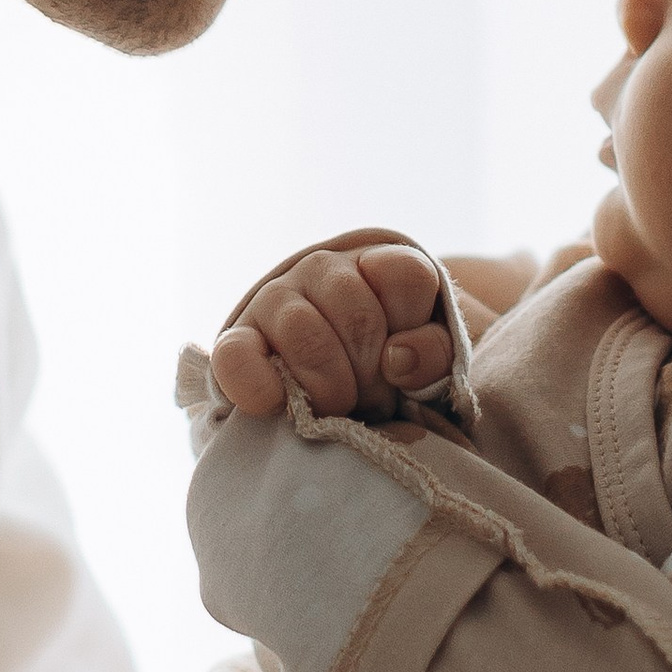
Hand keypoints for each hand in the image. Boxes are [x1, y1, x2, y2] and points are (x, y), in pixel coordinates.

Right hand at [213, 246, 453, 419]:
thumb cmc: (391, 371)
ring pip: (302, 330)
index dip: (414, 328)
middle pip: (357, 316)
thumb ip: (436, 352)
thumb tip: (397, 359)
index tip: (409, 361)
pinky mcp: (236, 342)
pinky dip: (257, 384)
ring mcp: (274, 301)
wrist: (336, 392)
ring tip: (337, 407)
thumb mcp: (433, 358)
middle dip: (373, 374)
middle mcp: (322, 269)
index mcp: (377, 263)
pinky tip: (277, 404)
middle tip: (374, 400)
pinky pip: (235, 355)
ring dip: (328, 385)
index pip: (405, 275)